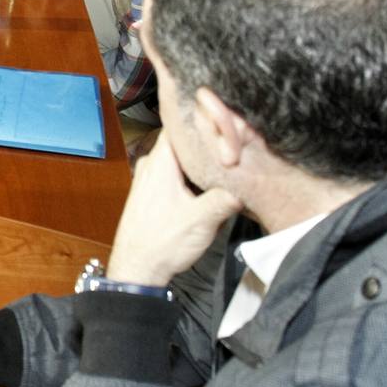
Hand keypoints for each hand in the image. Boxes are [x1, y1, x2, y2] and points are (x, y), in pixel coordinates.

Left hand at [105, 132, 242, 287]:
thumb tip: (249, 182)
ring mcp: (150, 178)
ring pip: (180, 160)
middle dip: (206, 143)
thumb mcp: (203, 219)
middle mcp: (152, 164)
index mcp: (160, 161)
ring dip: (200, 162)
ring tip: (225, 161)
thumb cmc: (162, 242)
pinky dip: (192, 176)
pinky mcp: (152, 193)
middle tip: (233, 143)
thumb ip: (227, 196)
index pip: (180, 123)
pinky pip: (175, 174)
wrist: (137, 268)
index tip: (223, 117)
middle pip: (183, 142)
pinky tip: (209, 184)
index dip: (202, 118)